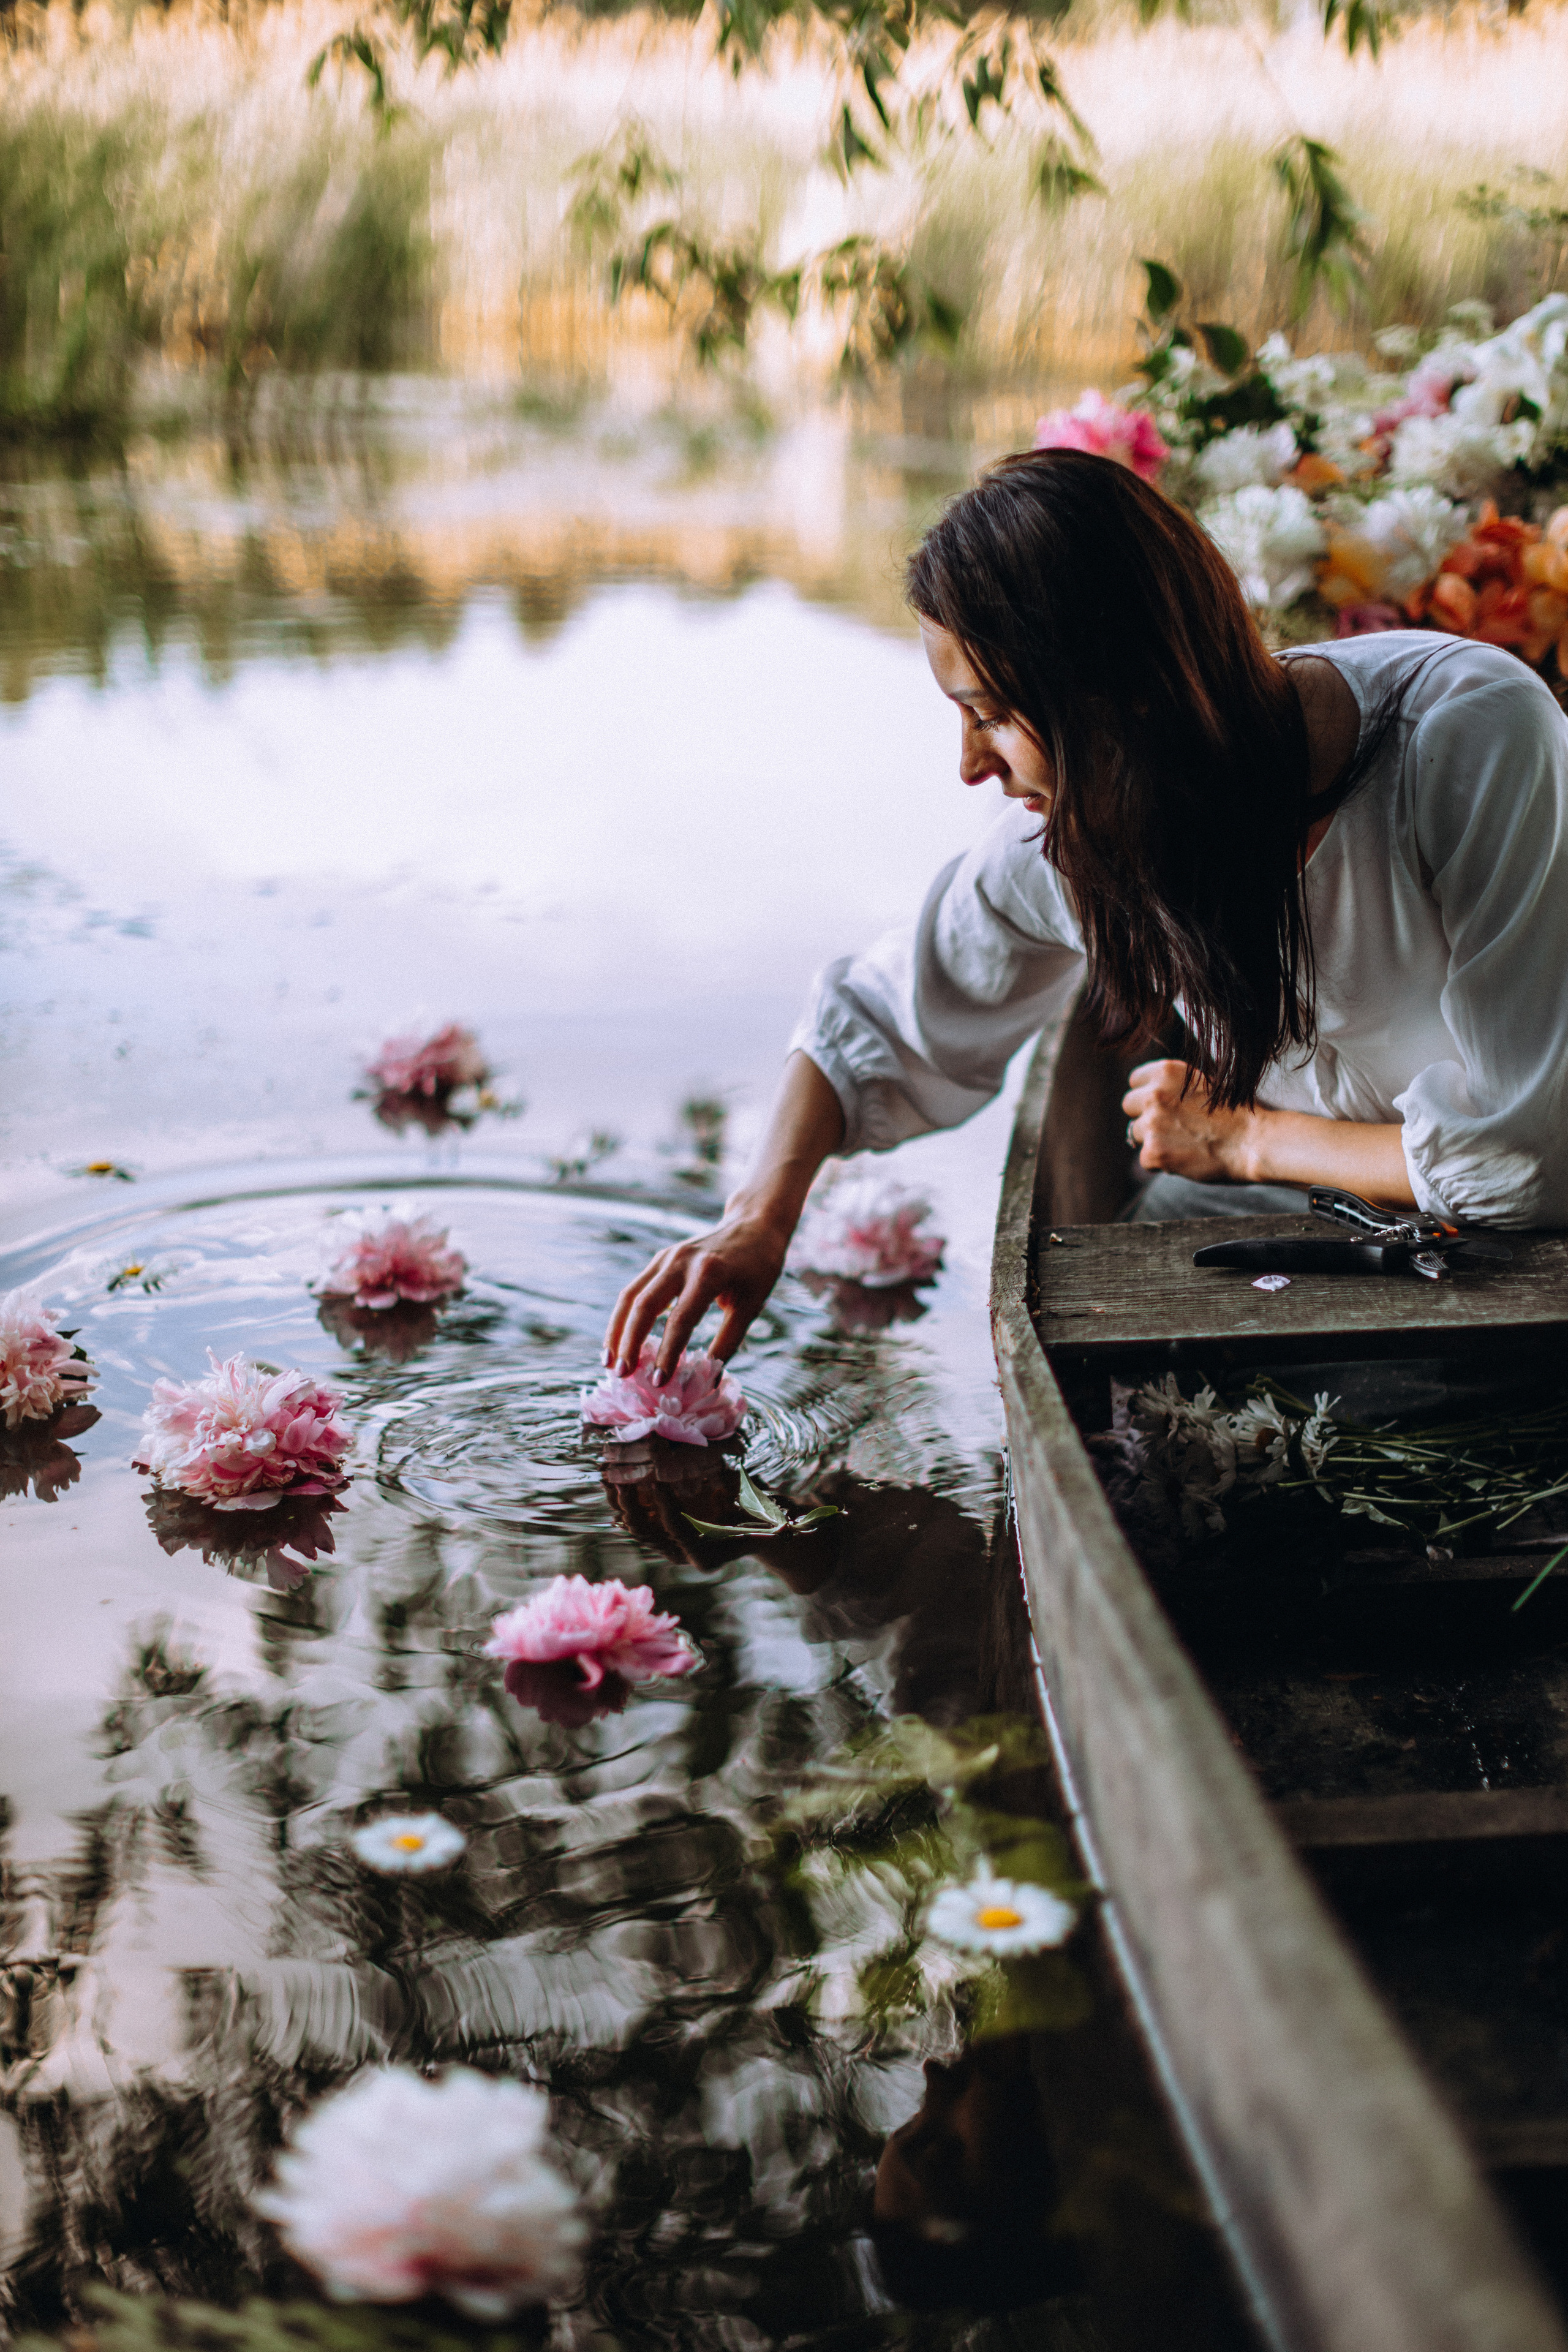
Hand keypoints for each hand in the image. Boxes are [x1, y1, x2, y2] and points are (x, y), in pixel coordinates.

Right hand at [605, 1205, 790, 1378]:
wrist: (754, 1223)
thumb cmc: (759, 1267)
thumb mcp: (752, 1305)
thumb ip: (729, 1342)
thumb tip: (710, 1381)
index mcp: (709, 1273)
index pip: (681, 1319)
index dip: (667, 1353)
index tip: (659, 1382)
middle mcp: (682, 1261)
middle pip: (644, 1305)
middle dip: (629, 1342)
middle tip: (621, 1375)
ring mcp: (667, 1257)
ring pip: (630, 1295)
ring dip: (617, 1330)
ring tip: (609, 1363)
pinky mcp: (660, 1259)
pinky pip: (635, 1289)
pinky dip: (624, 1316)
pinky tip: (619, 1340)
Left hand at [1121, 1060, 1254, 1181]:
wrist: (1253, 1142)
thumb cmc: (1236, 1114)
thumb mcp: (1204, 1083)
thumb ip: (1174, 1085)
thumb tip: (1147, 1096)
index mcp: (1166, 1071)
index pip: (1135, 1080)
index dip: (1148, 1094)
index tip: (1163, 1105)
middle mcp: (1154, 1094)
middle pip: (1129, 1104)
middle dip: (1145, 1115)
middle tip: (1172, 1126)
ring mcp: (1152, 1123)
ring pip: (1135, 1133)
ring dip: (1153, 1140)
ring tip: (1184, 1142)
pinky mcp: (1153, 1152)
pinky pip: (1145, 1159)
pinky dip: (1161, 1163)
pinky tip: (1185, 1158)